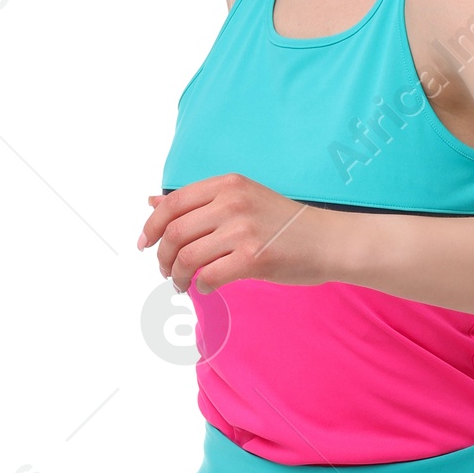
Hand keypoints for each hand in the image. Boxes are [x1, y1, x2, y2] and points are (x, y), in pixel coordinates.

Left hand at [137, 174, 335, 292]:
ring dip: (177, 275)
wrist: (330, 241)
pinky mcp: (254, 258)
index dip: (151, 226)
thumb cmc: (286, 223)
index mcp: (227, 184)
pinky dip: (201, 286)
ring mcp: (243, 230)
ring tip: (181, 283)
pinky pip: (209, 276)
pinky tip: (206, 288)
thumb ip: (199, 201)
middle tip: (164, 270)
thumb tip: (151, 201)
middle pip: (175, 232)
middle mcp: (232, 202)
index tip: (144, 244)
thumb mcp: (242, 199)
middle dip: (162, 256)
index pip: (172, 203)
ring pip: (188, 257)